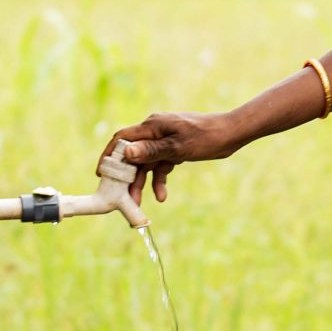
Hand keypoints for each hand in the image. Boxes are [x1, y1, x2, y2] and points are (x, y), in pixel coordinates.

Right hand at [104, 112, 243, 205]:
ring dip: (142, 182)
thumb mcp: (178, 148)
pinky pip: (160, 166)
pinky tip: (162, 195)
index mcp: (152, 126)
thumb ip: (151, 151)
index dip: (109, 155)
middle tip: (121, 198)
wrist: (230, 134)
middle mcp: (154, 131)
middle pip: (132, 155)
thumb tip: (126, 153)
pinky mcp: (173, 149)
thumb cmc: (205, 137)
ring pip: (145, 163)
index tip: (101, 174)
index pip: (122, 139)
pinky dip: (159, 180)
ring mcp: (163, 140)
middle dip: (126, 177)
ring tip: (138, 204)